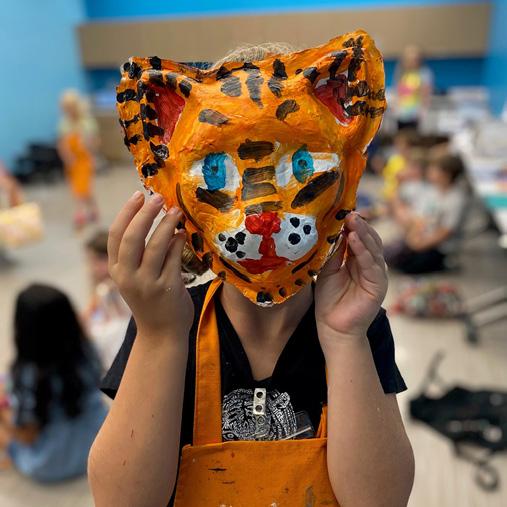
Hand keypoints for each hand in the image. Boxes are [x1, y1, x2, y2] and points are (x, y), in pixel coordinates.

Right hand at [108, 191, 193, 340]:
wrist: (161, 334)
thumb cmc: (150, 301)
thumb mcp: (135, 278)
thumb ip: (138, 254)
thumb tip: (154, 219)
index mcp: (117, 271)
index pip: (116, 236)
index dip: (126, 213)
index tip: (138, 195)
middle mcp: (128, 276)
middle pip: (132, 237)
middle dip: (145, 213)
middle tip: (158, 197)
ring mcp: (147, 283)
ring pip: (155, 245)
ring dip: (166, 224)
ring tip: (175, 211)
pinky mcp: (167, 288)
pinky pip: (173, 258)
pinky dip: (178, 242)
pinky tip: (183, 233)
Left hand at [315, 213, 387, 349]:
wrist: (333, 328)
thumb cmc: (329, 300)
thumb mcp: (327, 270)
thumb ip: (333, 252)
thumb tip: (333, 229)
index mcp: (357, 260)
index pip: (359, 237)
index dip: (352, 225)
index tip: (342, 211)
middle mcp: (369, 265)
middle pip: (368, 239)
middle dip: (359, 225)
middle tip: (348, 212)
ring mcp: (375, 274)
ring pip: (372, 248)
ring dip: (363, 233)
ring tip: (352, 221)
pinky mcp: (378, 285)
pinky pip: (372, 264)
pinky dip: (364, 251)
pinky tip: (355, 240)